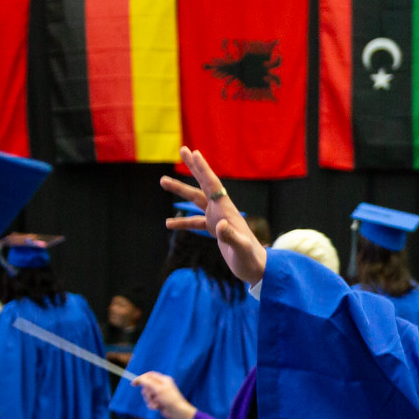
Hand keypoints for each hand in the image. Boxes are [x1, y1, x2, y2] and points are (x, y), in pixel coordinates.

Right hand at [133, 370, 196, 418]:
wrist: (177, 412)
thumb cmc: (170, 399)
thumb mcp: (158, 388)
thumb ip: (147, 382)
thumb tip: (139, 379)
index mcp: (163, 380)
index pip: (149, 375)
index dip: (141, 378)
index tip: (133, 384)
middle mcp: (161, 386)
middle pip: (146, 386)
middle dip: (147, 393)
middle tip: (153, 396)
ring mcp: (160, 394)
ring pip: (147, 395)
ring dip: (150, 400)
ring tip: (157, 403)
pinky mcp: (158, 402)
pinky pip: (150, 402)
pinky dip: (152, 405)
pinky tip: (158, 407)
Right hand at [161, 146, 267, 284]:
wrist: (256, 269)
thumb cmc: (250, 259)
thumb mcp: (240, 249)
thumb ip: (229, 236)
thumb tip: (219, 224)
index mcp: (226, 211)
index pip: (213, 185)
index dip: (203, 169)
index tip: (194, 153)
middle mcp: (222, 211)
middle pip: (204, 185)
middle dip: (193, 167)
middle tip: (182, 149)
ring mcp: (218, 219)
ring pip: (196, 201)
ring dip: (180, 190)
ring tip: (162, 180)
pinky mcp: (215, 230)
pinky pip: (196, 221)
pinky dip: (183, 221)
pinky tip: (168, 224)